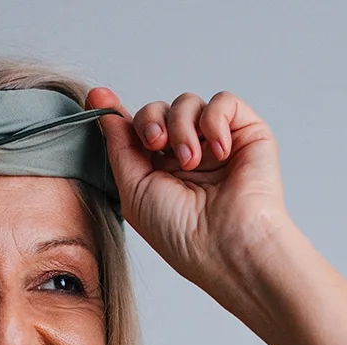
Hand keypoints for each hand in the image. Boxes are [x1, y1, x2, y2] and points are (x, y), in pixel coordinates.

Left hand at [85, 86, 293, 306]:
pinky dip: (215, 120)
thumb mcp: (133, 191)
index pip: (138, 131)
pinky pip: (224, 102)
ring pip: (187, 102)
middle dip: (150, 121)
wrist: (226, 245)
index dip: (117, 111)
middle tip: (156, 145)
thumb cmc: (181, 232)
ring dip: (181, 127)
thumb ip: (119, 148)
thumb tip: (104, 110)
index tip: (99, 96)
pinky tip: (218, 151)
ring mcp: (217, 143)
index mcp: (160, 171)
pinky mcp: (248, 133)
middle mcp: (188, 154)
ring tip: (190, 161)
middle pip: (158, 110)